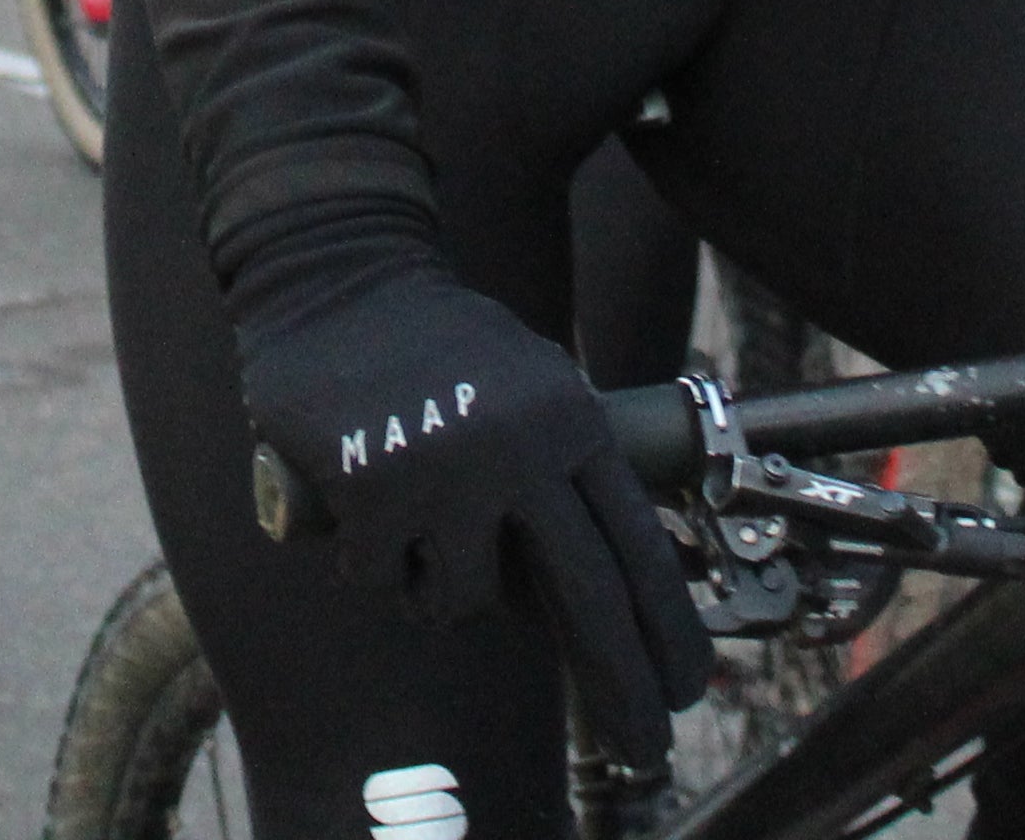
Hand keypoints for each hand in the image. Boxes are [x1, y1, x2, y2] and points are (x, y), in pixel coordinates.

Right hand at [229, 222, 714, 763]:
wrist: (339, 273)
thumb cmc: (441, 349)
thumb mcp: (533, 393)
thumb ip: (567, 482)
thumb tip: (606, 603)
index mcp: (572, 423)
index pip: (638, 548)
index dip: (668, 632)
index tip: (685, 692)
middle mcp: (522, 450)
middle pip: (589, 598)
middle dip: (621, 685)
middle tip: (645, 750)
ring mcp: (448, 470)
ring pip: (463, 600)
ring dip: (436, 581)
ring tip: (417, 514)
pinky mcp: (374, 485)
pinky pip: (382, 577)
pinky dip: (371, 554)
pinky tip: (363, 493)